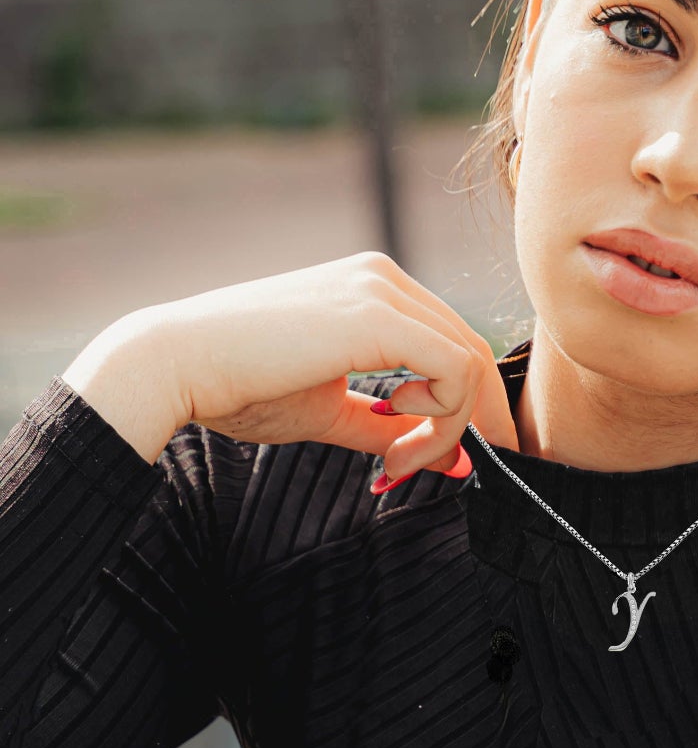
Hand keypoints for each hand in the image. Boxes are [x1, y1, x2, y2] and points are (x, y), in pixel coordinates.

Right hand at [63, 252, 517, 480]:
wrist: (173, 365)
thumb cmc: (238, 387)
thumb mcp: (330, 412)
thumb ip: (390, 431)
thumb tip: (453, 462)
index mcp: (374, 288)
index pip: (451, 343)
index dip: (462, 406)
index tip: (436, 458)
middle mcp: (385, 278)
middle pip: (471, 349)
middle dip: (475, 418)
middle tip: (456, 469)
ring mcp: (383, 290)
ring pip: (468, 362)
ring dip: (450, 427)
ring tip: (401, 464)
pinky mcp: (378, 317)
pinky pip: (454, 370)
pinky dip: (444, 417)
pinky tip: (399, 439)